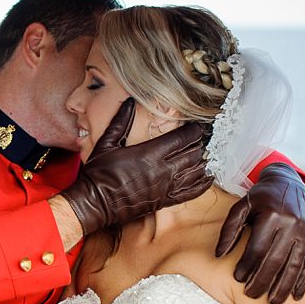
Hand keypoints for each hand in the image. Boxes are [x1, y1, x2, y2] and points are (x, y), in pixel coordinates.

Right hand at [61, 98, 212, 235]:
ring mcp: (165, 187)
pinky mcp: (164, 201)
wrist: (95, 202)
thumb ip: (121, 121)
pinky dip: (202, 185)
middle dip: (199, 145)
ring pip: (194, 172)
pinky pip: (190, 193)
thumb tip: (129, 101)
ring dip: (202, 162)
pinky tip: (208, 178)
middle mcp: (162, 170)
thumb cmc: (99, 173)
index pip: (181, 138)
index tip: (197, 126)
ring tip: (204, 155)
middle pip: (192, 154)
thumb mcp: (107, 143)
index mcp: (149, 153)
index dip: (193, 131)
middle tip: (202, 139)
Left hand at [216, 162, 304, 303]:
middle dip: (263, 281)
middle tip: (251, 295)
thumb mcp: (241, 207)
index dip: (247, 265)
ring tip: (273, 303)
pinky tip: (296, 295)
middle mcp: (293, 225)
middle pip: (276, 260)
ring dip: (284, 287)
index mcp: (272, 216)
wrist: (289, 182)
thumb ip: (229, 229)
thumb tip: (218, 254)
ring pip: (295, 265)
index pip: (257, 248)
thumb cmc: (260, 197)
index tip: (237, 279)